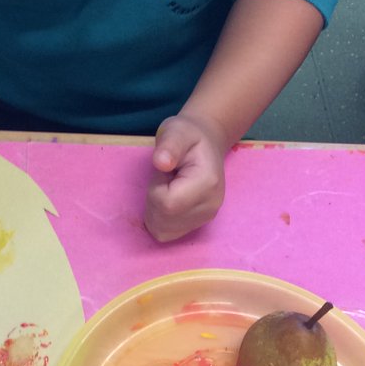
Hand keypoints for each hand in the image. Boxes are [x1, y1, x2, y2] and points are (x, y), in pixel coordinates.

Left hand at [144, 112, 227, 241]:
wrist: (206, 142)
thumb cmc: (187, 135)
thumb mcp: (176, 131)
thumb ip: (168, 145)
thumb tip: (161, 162)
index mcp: (207, 184)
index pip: (167, 204)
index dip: (155, 188)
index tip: (165, 171)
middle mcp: (211, 206)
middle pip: (163, 220)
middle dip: (153, 199)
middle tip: (166, 178)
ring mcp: (206, 218)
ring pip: (163, 231)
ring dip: (155, 210)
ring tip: (168, 186)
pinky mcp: (198, 224)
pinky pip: (166, 233)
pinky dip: (159, 219)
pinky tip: (169, 198)